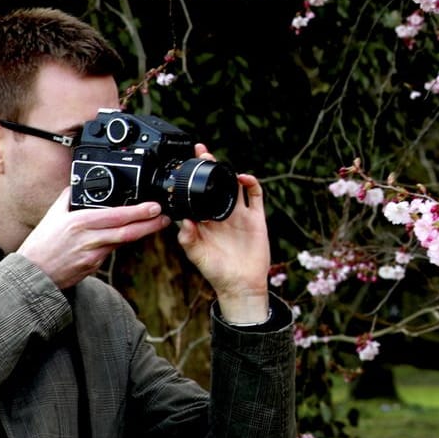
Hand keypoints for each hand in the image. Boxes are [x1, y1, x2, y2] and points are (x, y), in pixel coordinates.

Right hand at [19, 187, 168, 289]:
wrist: (32, 274)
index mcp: (79, 223)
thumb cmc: (41, 244)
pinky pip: (112, 252)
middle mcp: (88, 240)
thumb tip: (80, 182)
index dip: (139, 212)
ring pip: (123, 242)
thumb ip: (68, 198)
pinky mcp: (93, 267)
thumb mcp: (52, 215)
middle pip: (127, 232)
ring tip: (156, 223)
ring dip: (141, 233)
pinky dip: (122, 243)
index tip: (155, 207)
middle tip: (166, 217)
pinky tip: (132, 236)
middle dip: (150, 225)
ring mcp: (92, 256)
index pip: (116, 216)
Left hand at [175, 146, 272, 324]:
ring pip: (234, 186)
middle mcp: (221, 214)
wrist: (241, 284)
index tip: (185, 165)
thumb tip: (183, 219)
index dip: (192, 179)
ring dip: (228, 172)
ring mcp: (239, 214)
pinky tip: (243, 178)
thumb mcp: (196, 255)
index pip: (197, 193)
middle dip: (210, 168)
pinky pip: (255, 196)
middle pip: (216, 184)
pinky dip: (251, 184)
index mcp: (205, 220)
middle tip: (202, 152)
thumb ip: (187, 238)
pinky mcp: (256, 218)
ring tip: (219, 162)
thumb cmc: (216, 271)